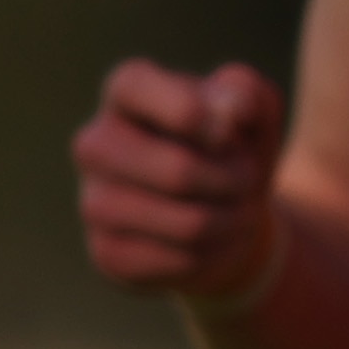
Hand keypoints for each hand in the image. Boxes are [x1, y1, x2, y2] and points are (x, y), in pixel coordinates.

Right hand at [74, 59, 287, 302]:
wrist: (224, 211)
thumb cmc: (234, 148)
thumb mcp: (254, 109)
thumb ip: (245, 92)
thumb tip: (229, 110)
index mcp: (125, 92)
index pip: (136, 87)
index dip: (192, 112)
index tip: (229, 132)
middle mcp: (95, 144)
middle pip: (177, 171)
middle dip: (233, 180)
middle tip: (248, 179)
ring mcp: (94, 201)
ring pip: (187, 223)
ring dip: (233, 220)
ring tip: (241, 211)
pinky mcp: (106, 252)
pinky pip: (179, 261)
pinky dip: (217, 253)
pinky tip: (216, 240)